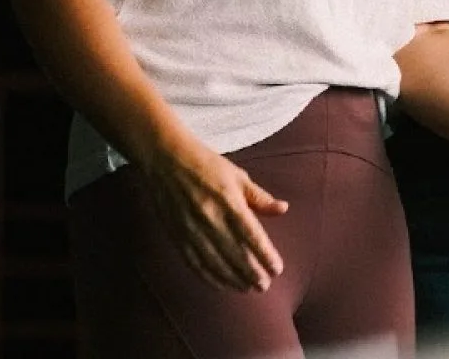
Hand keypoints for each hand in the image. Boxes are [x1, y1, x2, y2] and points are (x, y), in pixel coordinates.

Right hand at [136, 136, 287, 291]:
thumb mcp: (238, 176)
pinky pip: (194, 262)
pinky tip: (220, 284)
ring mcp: (191, 230)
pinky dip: (208, 276)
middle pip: (234, 253)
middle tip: (264, 286)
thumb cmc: (206, 165)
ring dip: (232, 278)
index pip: (251, 235)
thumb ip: (259, 197)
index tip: (277, 269)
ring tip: (247, 288)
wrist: (165, 160)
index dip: (265, 255)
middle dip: (251, 272)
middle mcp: (210, 219)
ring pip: (214, 262)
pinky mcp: (176, 235)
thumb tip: (283, 209)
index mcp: (228, 203)